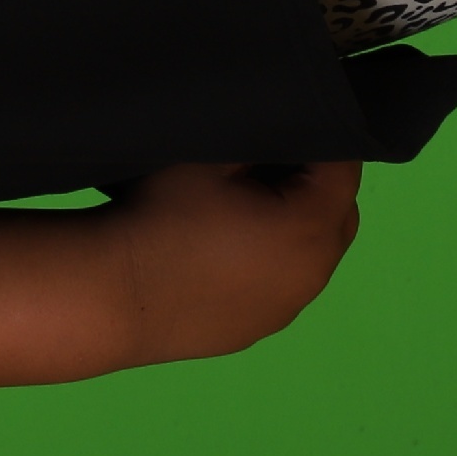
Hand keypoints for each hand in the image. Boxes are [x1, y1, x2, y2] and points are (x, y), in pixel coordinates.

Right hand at [106, 158, 366, 361]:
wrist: (112, 294)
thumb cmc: (163, 216)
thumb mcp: (212, 155)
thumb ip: (262, 135)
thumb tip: (283, 126)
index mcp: (311, 227)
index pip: (344, 170)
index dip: (321, 143)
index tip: (284, 132)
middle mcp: (313, 274)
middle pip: (338, 217)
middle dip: (315, 187)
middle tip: (264, 167)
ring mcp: (286, 309)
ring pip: (310, 256)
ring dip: (292, 230)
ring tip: (239, 212)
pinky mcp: (257, 329)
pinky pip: (280, 287)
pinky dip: (266, 265)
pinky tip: (219, 254)